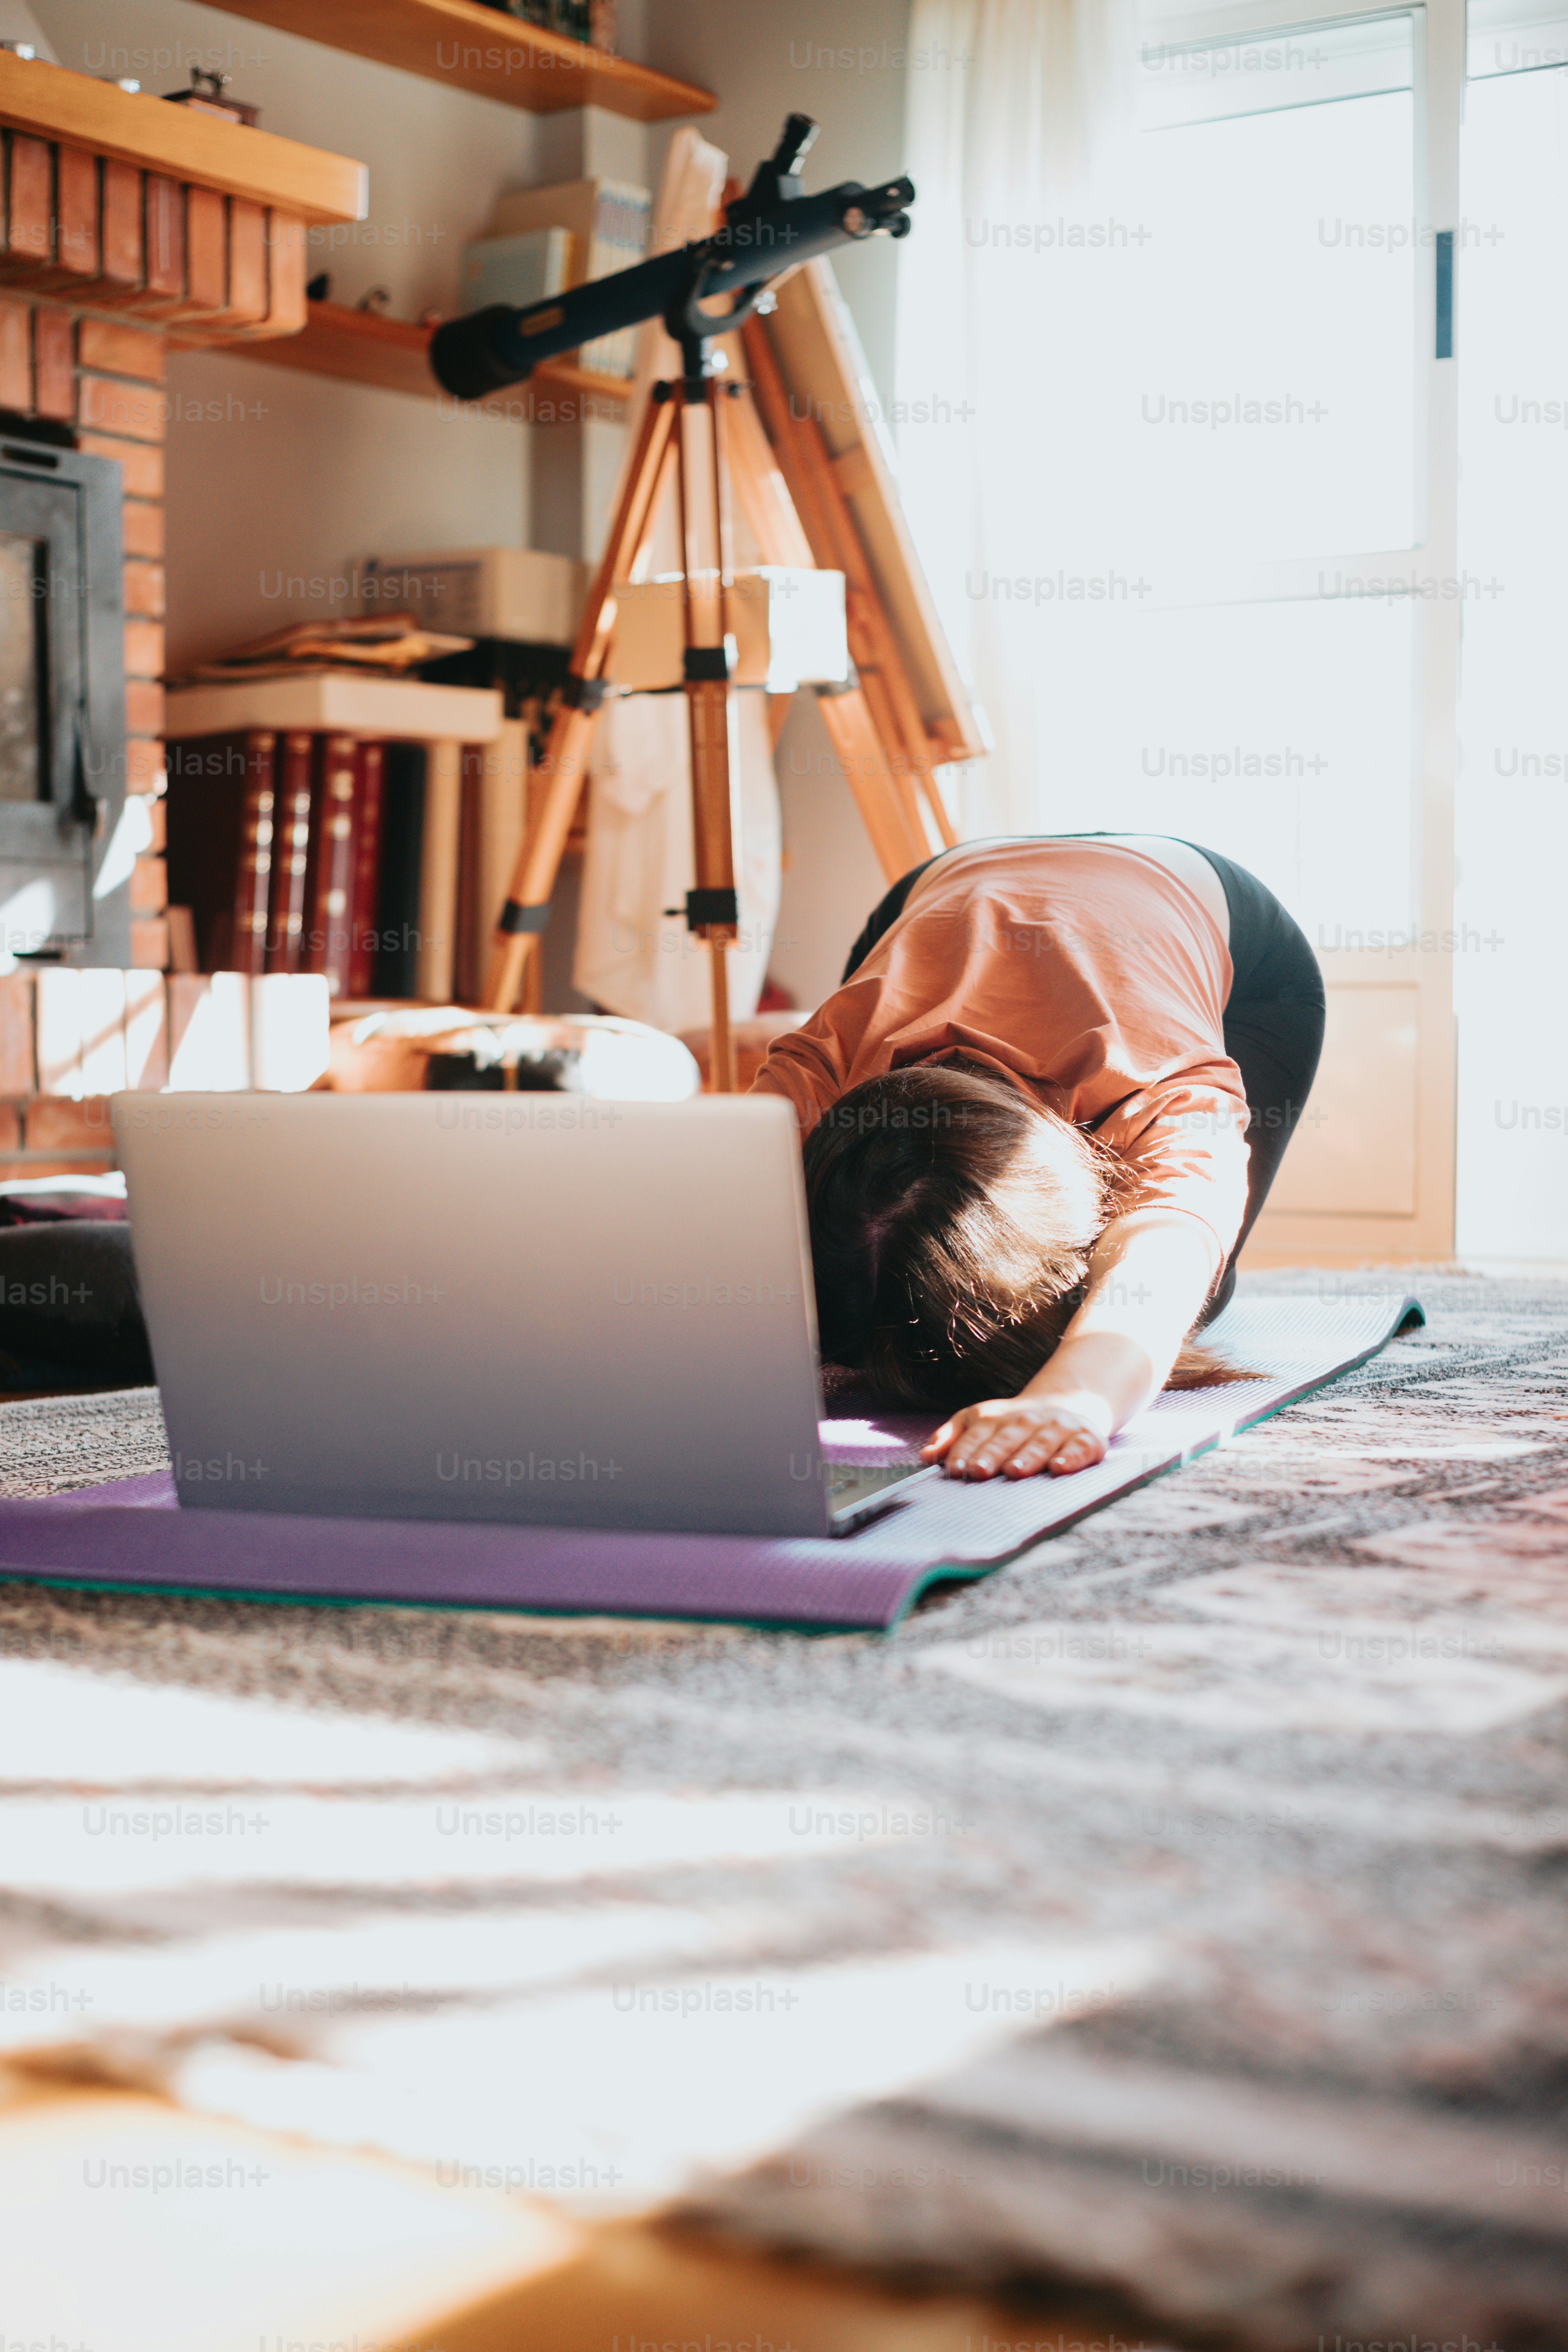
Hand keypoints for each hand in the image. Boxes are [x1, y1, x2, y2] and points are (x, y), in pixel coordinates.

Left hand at [922, 1390, 1111, 1480]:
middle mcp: (1027, 1420)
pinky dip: (1070, 1457)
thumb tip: (925, 1456)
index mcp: (997, 1417)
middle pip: (1007, 1438)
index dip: (965, 1451)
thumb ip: (953, 1438)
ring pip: (1041, 1442)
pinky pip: (1080, 1448)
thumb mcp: (980, 1420)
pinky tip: (1059, 1468)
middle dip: (992, 1454)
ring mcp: (1058, 1428)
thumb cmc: (1014, 1423)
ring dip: (1027, 1456)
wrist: (1071, 1401)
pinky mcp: (1087, 1438)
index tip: (954, 1469)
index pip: (977, 1434)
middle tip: (979, 1471)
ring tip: (1014, 1471)